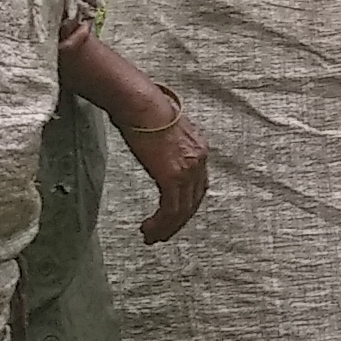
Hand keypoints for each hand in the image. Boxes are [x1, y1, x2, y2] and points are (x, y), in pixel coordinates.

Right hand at [115, 101, 207, 243]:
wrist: (141, 103)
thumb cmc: (146, 110)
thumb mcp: (165, 131)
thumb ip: (167, 147)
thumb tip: (157, 152)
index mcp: (198, 149)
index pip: (198, 186)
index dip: (187, 205)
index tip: (175, 216)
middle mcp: (198, 160)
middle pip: (193, 201)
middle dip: (178, 222)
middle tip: (163, 234)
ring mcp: (187, 169)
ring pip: (182, 210)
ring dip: (167, 228)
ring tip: (152, 237)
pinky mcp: (172, 176)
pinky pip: (170, 209)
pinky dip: (160, 223)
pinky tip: (149, 229)